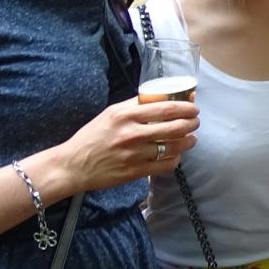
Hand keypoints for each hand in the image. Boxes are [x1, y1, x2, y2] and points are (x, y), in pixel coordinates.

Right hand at [54, 97, 200, 191]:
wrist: (73, 165)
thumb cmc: (93, 136)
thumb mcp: (112, 113)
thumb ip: (137, 105)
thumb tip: (166, 97)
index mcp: (125, 115)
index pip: (166, 108)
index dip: (187, 107)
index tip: (194, 107)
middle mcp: (131, 134)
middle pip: (175, 127)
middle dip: (192, 123)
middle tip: (195, 122)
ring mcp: (134, 154)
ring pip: (174, 147)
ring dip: (188, 142)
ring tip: (191, 138)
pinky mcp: (135, 172)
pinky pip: (165, 165)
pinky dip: (175, 159)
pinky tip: (176, 155)